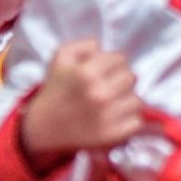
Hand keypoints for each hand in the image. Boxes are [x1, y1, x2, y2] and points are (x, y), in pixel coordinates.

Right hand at [19, 39, 146, 158]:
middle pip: (131, 78)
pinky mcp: (112, 134)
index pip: (120, 59)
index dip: (113, 63)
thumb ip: (83, 45)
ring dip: (126, 100)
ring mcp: (107, 116)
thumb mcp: (61, 58)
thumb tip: (102, 47)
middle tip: (109, 86)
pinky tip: (115, 117)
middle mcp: (100, 94)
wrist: (45, 126)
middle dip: (120, 79)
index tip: (105, 71)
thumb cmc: (56, 89)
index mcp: (87, 74)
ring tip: (113, 102)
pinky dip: (128, 120)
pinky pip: (136, 121)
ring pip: (136, 100)